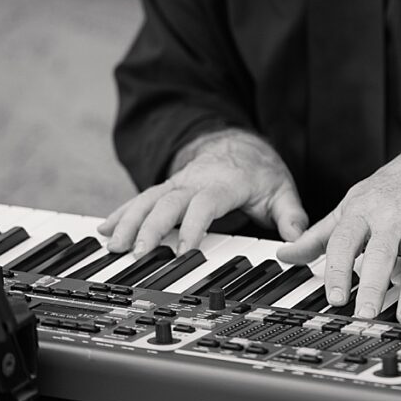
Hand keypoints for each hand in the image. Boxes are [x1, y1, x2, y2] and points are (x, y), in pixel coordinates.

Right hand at [98, 130, 307, 255]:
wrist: (241, 147)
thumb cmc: (260, 173)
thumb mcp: (282, 192)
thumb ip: (291, 217)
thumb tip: (298, 241)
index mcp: (224, 184)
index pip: (205, 203)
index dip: (194, 225)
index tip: (184, 249)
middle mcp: (195, 182)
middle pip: (168, 202)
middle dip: (150, 227)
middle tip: (137, 253)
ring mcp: (177, 185)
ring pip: (148, 200)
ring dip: (128, 221)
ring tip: (111, 245)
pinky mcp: (166, 190)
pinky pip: (140, 200)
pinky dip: (120, 214)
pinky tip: (103, 229)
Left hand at [277, 136, 400, 322]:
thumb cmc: (390, 189)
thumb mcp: (351, 205)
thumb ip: (319, 235)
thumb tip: (285, 253)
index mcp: (363, 213)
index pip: (345, 242)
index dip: (339, 270)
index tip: (334, 297)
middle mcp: (393, 219)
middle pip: (381, 254)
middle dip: (374, 284)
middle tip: (366, 314)